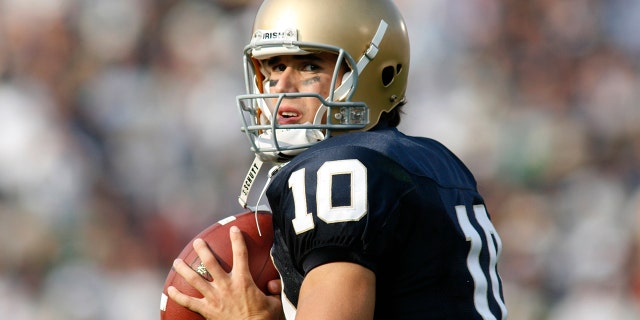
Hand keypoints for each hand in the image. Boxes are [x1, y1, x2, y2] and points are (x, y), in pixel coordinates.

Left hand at [167, 226, 283, 319]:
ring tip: (177, 261)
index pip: (241, 254)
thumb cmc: (264, 319)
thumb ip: (273, 289)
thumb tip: (272, 282)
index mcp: (243, 281)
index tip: (234, 229)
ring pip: (195, 279)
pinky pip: (188, 302)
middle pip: (210, 262)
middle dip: (203, 249)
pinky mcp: (207, 311)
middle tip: (198, 242)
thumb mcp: (275, 303)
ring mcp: (214, 298)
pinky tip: (170, 289)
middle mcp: (226, 286)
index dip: (237, 239)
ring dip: (184, 269)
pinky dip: (178, 296)